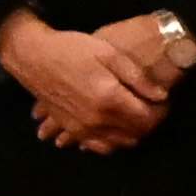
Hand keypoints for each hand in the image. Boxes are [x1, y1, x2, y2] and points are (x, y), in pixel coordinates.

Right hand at [0, 7, 162, 154]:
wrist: (33, 56)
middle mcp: (98, 120)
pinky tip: (112, 130)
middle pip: (135, 133)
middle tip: (150, 107)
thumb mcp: (109, 53)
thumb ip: (137, 77)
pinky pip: (97, 146)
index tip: (162, 101)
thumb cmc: (72, 49)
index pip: (147, 118)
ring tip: (132, 116)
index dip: (160, 112)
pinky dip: (110, 142)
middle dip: (148, 123)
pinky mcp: (71, 129)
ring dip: (131, 134)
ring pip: (118, 143)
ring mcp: (82, 128)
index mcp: (110, 99)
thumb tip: (161, 97)